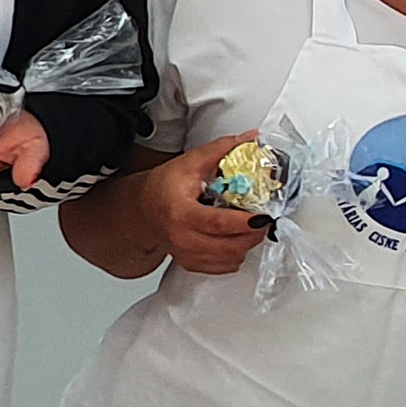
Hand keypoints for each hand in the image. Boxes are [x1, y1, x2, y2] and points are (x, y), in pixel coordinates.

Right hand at [145, 131, 279, 276]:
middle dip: (254, 233)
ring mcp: (186, 255)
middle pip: (230, 246)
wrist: (140, 210)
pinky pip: (224, 267)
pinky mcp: (191, 264)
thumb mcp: (190, 163)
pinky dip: (236, 254)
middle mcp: (183, 239)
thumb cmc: (162, 187)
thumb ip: (221, 149)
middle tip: (264, 217)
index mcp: (181, 214)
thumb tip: (251, 138)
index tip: (265, 216)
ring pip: (231, 259)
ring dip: (247, 243)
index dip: (246, 222)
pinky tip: (235, 238)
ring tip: (250, 226)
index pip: (219, 223)